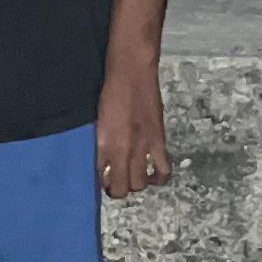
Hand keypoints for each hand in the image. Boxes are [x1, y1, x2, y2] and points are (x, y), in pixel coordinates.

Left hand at [97, 59, 171, 199]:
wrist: (132, 72)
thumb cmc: (110, 91)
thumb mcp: (98, 121)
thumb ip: (101, 144)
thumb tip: (103, 162)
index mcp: (104, 145)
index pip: (102, 179)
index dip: (103, 184)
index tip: (104, 180)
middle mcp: (122, 151)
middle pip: (122, 188)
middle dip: (118, 189)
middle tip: (117, 180)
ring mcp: (142, 147)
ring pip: (140, 184)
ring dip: (136, 184)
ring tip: (134, 176)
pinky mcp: (159, 141)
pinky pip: (163, 170)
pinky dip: (159, 178)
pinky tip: (153, 174)